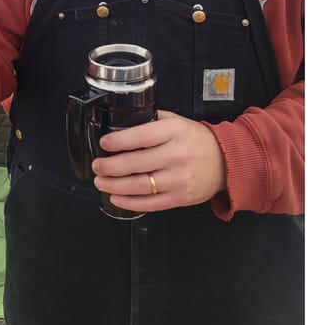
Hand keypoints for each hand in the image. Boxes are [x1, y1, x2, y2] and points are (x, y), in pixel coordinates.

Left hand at [90, 110, 226, 211]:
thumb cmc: (196, 140)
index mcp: (174, 132)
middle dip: (109, 166)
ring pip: (140, 186)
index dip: (118, 141)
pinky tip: (116, 198)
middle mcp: (176, 155)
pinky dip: (130, 202)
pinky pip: (151, 203)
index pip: (140, 136)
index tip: (104, 143)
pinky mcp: (180, 197)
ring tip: (101, 181)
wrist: (227, 161)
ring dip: (115, 185)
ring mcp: (179, 179)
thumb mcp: (176, 121)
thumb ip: (152, 121)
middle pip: (135, 163)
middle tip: (97, 165)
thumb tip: (123, 124)